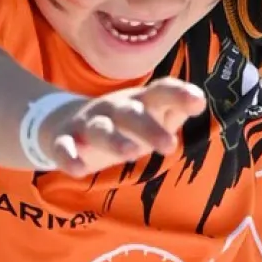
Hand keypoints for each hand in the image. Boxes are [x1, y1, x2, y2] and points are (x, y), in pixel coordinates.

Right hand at [36, 77, 207, 173]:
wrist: (63, 122)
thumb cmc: (121, 124)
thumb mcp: (148, 115)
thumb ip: (173, 110)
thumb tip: (198, 101)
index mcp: (138, 102)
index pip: (160, 91)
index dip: (178, 94)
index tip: (198, 102)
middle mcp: (113, 109)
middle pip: (131, 113)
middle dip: (149, 127)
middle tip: (170, 146)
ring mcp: (88, 124)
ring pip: (101, 130)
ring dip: (115, 140)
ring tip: (131, 154)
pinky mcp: (64, 140)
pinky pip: (64, 147)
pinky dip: (69, 157)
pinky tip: (79, 170)